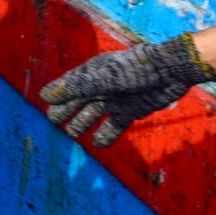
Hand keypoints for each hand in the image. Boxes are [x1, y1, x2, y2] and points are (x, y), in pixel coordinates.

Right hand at [40, 33, 215, 146]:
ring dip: (83, 123)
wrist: (170, 72)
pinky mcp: (131, 111)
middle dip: (67, 111)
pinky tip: (98, 144)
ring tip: (73, 134)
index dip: (57, 94)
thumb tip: (45, 97)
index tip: (46, 103)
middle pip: (79, 101)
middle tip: (55, 122)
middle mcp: (101, 86)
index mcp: (92, 73)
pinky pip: (114, 126)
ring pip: (94, 114)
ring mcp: (116, 99)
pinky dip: (106, 135)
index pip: (69, 85)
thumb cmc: (134, 70)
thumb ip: (76, 88)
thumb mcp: (103, 78)